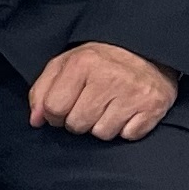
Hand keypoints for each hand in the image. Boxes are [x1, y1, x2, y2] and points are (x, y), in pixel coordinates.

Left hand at [30, 41, 176, 141]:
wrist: (148, 53)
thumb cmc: (101, 62)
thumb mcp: (66, 65)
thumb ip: (43, 91)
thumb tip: (36, 121)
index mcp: (82, 63)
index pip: (54, 107)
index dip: (54, 114)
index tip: (63, 108)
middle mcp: (109, 77)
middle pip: (77, 124)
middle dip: (78, 121)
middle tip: (89, 105)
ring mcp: (133, 93)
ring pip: (101, 134)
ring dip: (101, 126)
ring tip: (109, 107)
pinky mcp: (152, 107)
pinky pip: (127, 136)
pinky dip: (125, 129)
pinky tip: (127, 112)